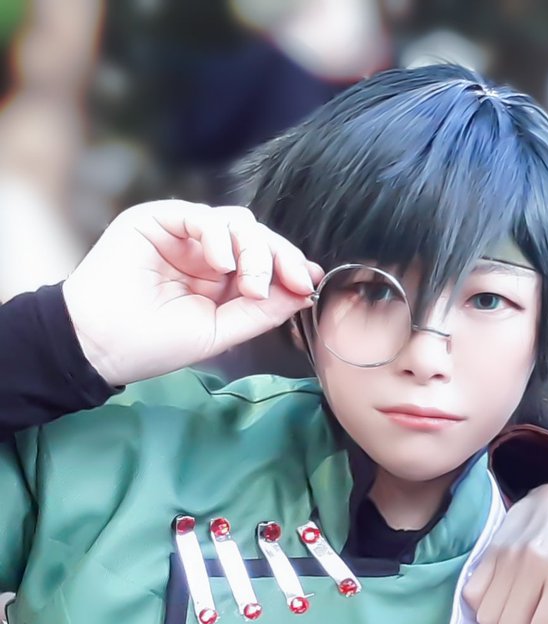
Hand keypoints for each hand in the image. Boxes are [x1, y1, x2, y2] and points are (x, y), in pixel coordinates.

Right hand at [62, 200, 320, 385]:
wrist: (99, 345)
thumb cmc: (154, 344)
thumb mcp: (221, 331)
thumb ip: (261, 311)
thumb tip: (305, 290)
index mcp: (223, 280)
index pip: (267, 261)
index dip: (291, 266)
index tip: (310, 282)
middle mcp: (206, 253)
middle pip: (259, 238)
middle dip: (281, 258)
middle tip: (293, 282)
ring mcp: (183, 236)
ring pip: (238, 223)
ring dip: (255, 251)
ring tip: (248, 285)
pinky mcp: (157, 221)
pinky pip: (201, 216)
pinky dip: (220, 237)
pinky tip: (222, 265)